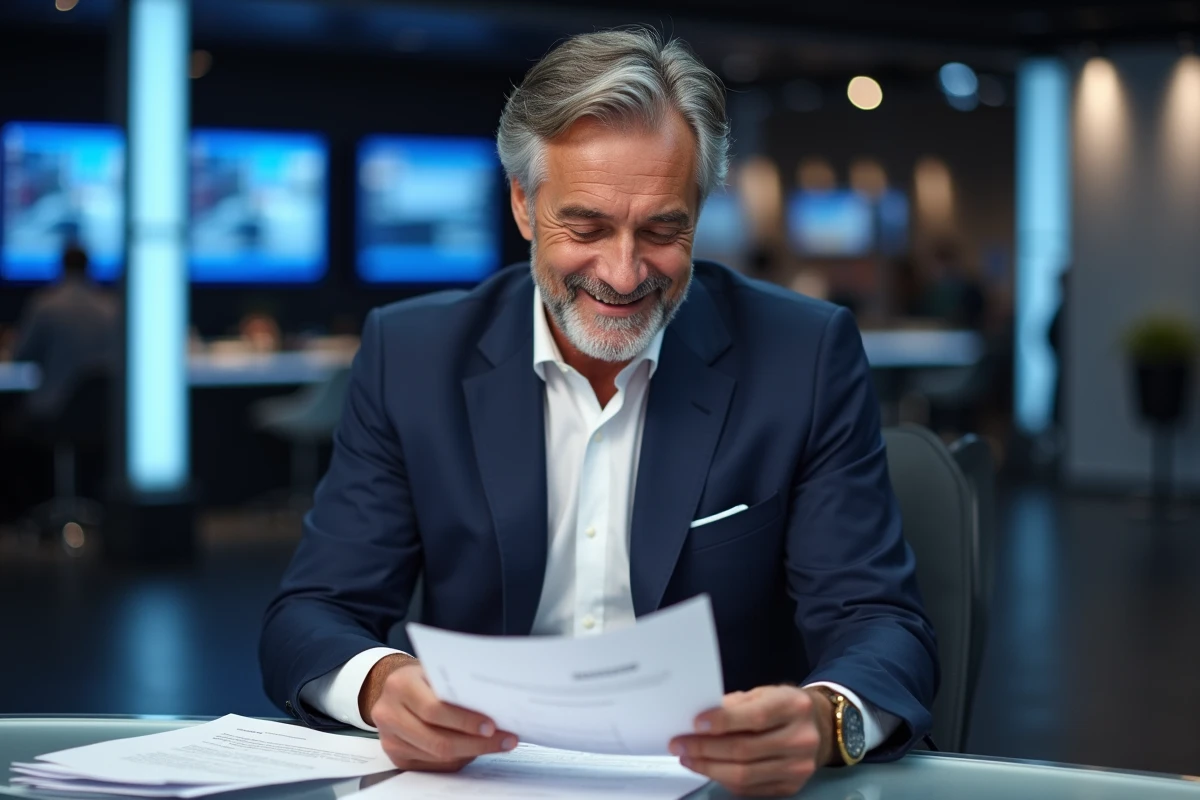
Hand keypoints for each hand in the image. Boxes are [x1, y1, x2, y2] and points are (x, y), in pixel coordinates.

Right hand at [362, 655, 518, 771]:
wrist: (392, 690)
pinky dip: (458, 759)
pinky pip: (434, 765)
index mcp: (401, 686)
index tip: (492, 726)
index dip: (465, 721)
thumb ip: (454, 686)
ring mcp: (390, 740)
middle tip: (504, 740)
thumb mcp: (433, 671)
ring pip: (437, 756)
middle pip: (437, 740)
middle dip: (476, 743)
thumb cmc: (421, 678)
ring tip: (497, 744)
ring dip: (471, 752)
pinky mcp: (397, 758)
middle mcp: (389, 714)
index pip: (434, 709)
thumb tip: (493, 706)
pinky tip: (475, 749)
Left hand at [669, 686, 832, 796]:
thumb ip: (735, 704)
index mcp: (794, 706)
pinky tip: (708, 768)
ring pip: (745, 775)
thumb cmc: (783, 706)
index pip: (755, 717)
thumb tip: (699, 721)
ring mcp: (798, 767)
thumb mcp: (764, 693)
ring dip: (709, 768)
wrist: (820, 728)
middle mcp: (801, 739)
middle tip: (679, 744)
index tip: (695, 724)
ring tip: (688, 758)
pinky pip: (750, 789)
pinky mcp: (792, 787)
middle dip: (705, 748)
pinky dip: (724, 779)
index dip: (723, 721)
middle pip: (745, 750)